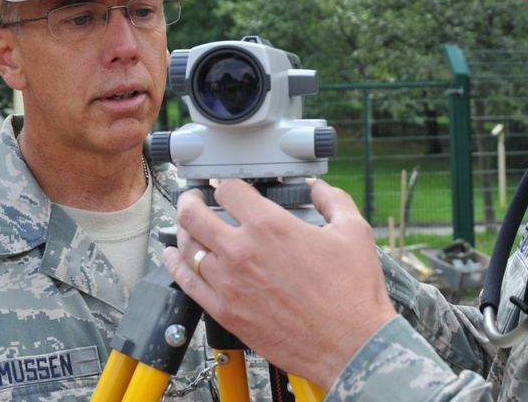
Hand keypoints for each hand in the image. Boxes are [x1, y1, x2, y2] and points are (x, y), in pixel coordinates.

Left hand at [163, 179, 396, 389]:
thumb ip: (332, 199)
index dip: (226, 183)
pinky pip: (186, 282)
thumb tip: (318, 188)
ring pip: (186, 247)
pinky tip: (173, 257)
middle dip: (192, 200)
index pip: (229, 190)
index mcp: (270, 225)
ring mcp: (228, 283)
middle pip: (194, 214)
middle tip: (195, 198)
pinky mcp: (225, 311)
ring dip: (183, 230)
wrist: (350, 345)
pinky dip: (175, 265)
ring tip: (188, 225)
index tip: (228, 186)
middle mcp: (242, 251)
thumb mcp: (354, 231)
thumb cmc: (353, 294)